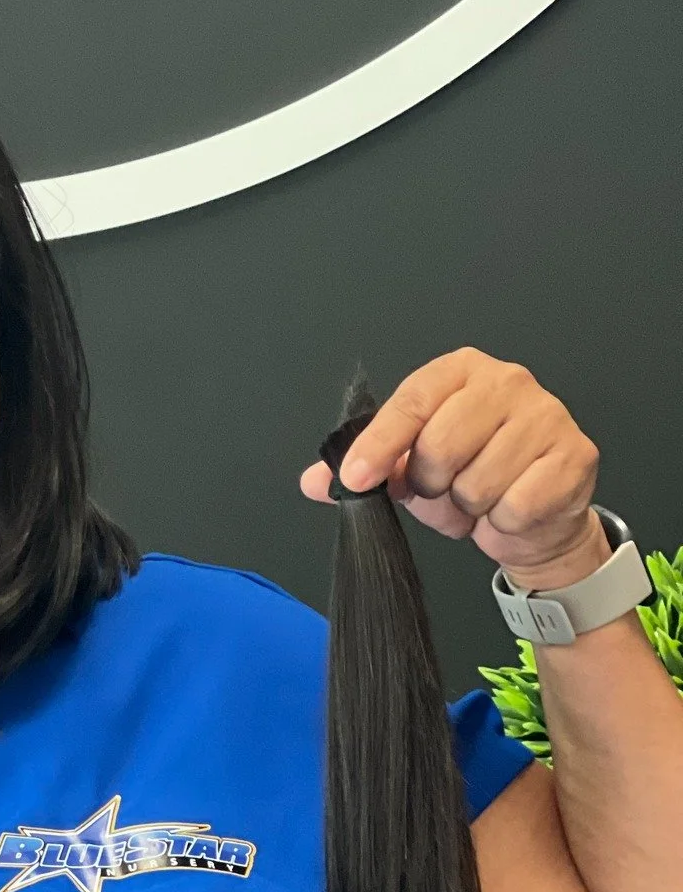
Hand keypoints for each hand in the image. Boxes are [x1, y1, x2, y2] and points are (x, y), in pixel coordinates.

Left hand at [298, 347, 607, 590]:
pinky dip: (504, 520)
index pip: (410, 402)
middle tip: (443, 488)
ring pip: (478, 481)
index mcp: (460, 371)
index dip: (379, 445)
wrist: (534, 520)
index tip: (355, 478)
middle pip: (441, 444)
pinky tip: (512, 507)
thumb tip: (315, 481)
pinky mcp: (575, 455)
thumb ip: (363, 469)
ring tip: (480, 497)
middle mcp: (507, 381)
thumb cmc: (469, 481)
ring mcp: (547, 414)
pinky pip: (516, 505)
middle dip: (431, 483)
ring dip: (470, 505)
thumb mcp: (409, 472)